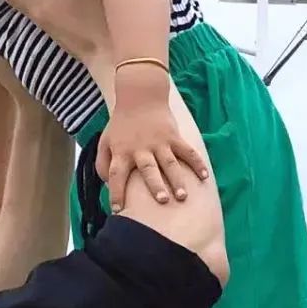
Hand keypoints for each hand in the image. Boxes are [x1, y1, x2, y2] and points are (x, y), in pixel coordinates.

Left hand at [99, 82, 210, 206]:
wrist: (139, 96)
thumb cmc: (121, 124)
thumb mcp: (104, 142)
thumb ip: (102, 164)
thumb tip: (106, 185)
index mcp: (122, 152)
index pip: (116, 175)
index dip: (116, 192)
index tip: (118, 211)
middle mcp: (141, 149)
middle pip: (148, 169)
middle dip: (155, 185)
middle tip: (162, 201)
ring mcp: (159, 142)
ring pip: (169, 163)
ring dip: (176, 179)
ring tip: (182, 196)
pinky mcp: (173, 136)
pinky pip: (187, 151)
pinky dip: (196, 163)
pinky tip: (204, 177)